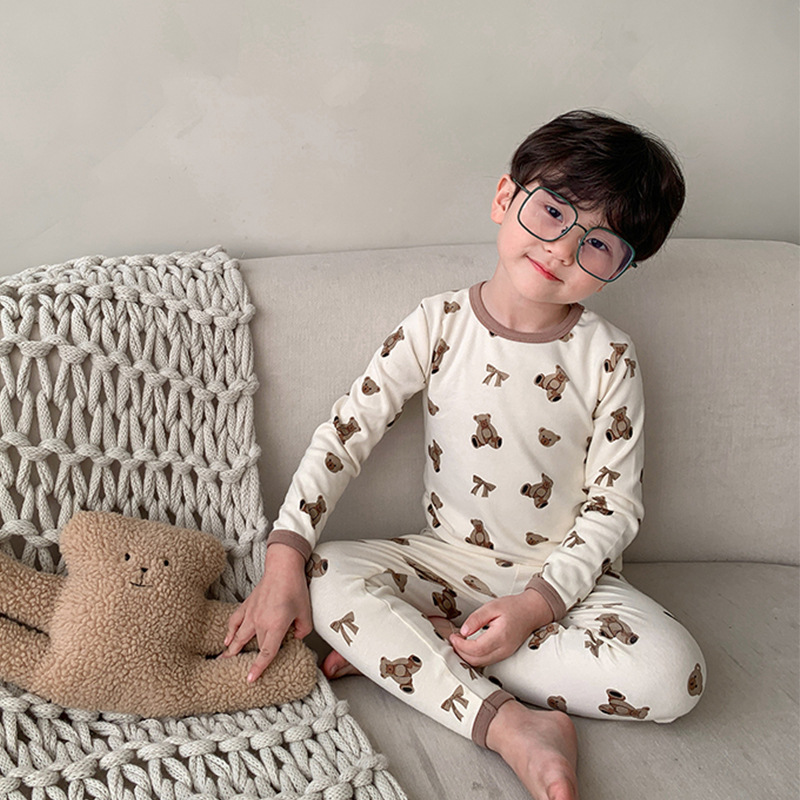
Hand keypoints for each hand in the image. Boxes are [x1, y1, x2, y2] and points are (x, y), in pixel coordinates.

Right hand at [222, 543, 312, 682]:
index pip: (266, 652)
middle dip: (248, 660)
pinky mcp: (247, 605)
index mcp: (276, 626)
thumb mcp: (306, 612)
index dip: (258, 667)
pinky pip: (235, 621)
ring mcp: (251, 613)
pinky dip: (229, 631)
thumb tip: (294, 638)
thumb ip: (302, 630)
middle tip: (240, 674)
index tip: (250, 679)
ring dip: (231, 650)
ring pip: (238, 637)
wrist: (282, 568)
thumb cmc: (295, 588)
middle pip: (255, 646)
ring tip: (222, 661)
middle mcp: (260, 622)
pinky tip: (226, 640)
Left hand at [449, 590, 554, 667]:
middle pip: (477, 660)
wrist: (531, 612)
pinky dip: (475, 656)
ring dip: (467, 656)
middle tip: (454, 639)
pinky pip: (487, 661)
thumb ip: (476, 618)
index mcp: (501, 636)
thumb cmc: (513, 607)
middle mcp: (504, 649)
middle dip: (461, 652)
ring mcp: (505, 654)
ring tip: (460, 641)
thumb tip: (463, 631)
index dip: (461, 645)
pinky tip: (469, 646)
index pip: (476, 649)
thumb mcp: (492, 606)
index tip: (453, 636)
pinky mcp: (504, 654)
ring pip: (481, 663)